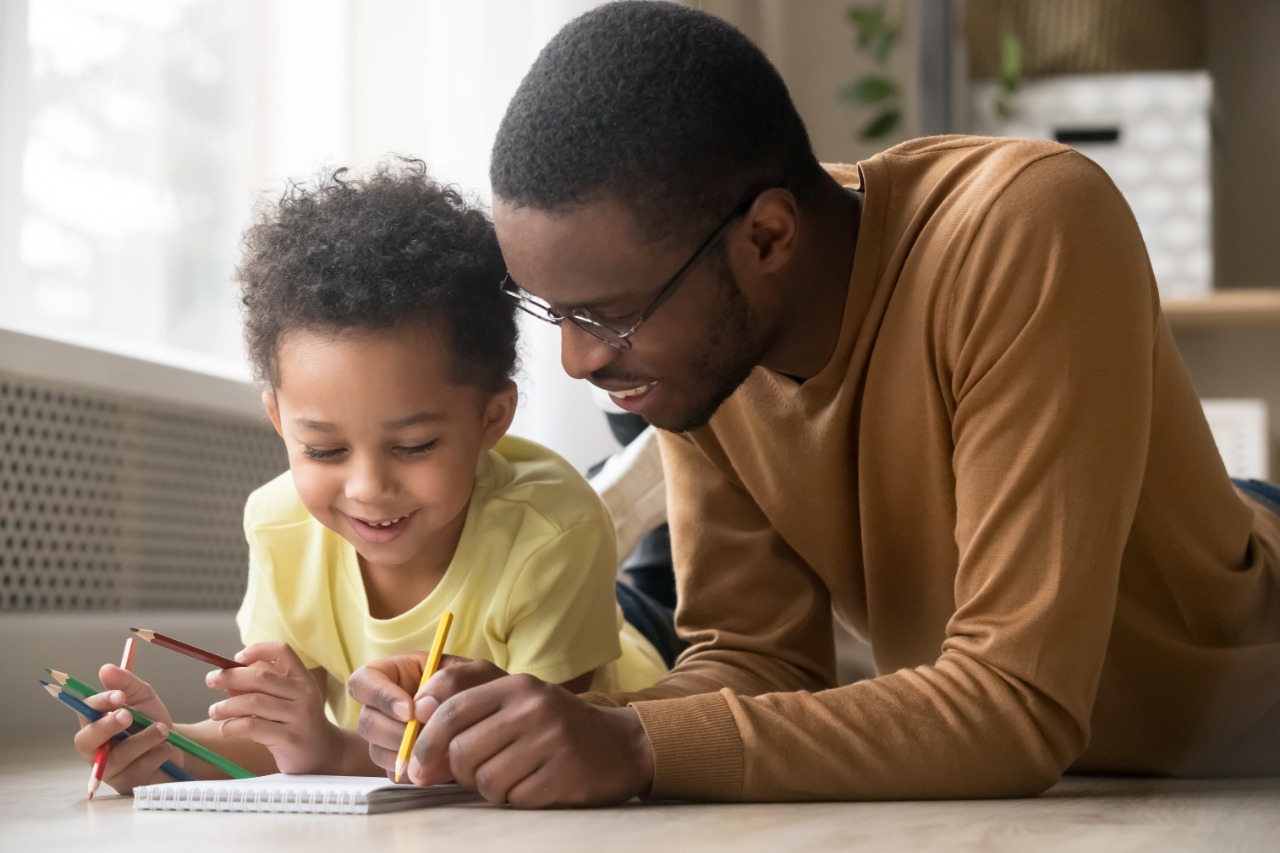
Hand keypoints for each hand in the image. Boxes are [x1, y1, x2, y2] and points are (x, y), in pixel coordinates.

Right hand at [71, 665, 180, 794]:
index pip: (85, 712)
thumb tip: (105, 668)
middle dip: (107, 726)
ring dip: (143, 739)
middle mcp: (95, 748)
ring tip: (163, 730)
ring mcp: (109, 769)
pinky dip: (156, 755)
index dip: (99, 704)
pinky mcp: (126, 784)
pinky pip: (138, 771)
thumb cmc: (151, 721)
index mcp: (96, 722)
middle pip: (85, 741)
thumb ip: (126, 684)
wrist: (178, 747)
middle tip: (128, 715)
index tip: (119, 696)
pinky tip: (167, 749)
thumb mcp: (143, 698)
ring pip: (117, 757)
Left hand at [205, 642, 341, 773]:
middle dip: (230, 676)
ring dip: (227, 705)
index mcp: (303, 679)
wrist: (324, 754)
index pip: (283, 651)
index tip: (237, 658)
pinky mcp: (289, 738)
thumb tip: (227, 680)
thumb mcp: (285, 701)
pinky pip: (253, 727)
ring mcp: (299, 716)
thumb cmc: (297, 724)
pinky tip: (226, 729)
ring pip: (253, 702)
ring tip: (214, 711)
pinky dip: (233, 726)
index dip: (258, 649)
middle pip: (261, 677)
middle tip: (210, 679)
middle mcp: (304, 694)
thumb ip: (259, 689)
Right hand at [349, 652, 487, 776]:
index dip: (379, 696)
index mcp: (399, 674)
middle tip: (426, 737)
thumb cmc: (487, 691)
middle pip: (366, 720)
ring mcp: (392, 735)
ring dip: (406, 754)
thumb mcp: (476, 674)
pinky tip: (441, 766)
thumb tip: (420, 707)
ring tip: (441, 751)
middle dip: (395, 733)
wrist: (502, 724)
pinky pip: (395, 773)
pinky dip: (416, 772)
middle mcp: (389, 705)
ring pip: (376, 750)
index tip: (408, 711)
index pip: (364, 680)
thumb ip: (450, 680)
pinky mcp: (402, 762)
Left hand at [354, 656, 655, 807]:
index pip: (453, 709)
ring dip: (489, 788)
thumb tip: (416, 730)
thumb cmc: (554, 726)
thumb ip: (468, 708)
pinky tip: (533, 785)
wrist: (619, 745)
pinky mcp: (565, 775)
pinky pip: (515, 799)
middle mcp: (535, 708)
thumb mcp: (516, 702)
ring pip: (485, 781)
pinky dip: (516, 799)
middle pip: (462, 751)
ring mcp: (552, 742)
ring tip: (509, 776)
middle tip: (467, 776)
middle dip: (456, 772)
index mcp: (518, 686)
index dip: (426, 739)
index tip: (418, 762)